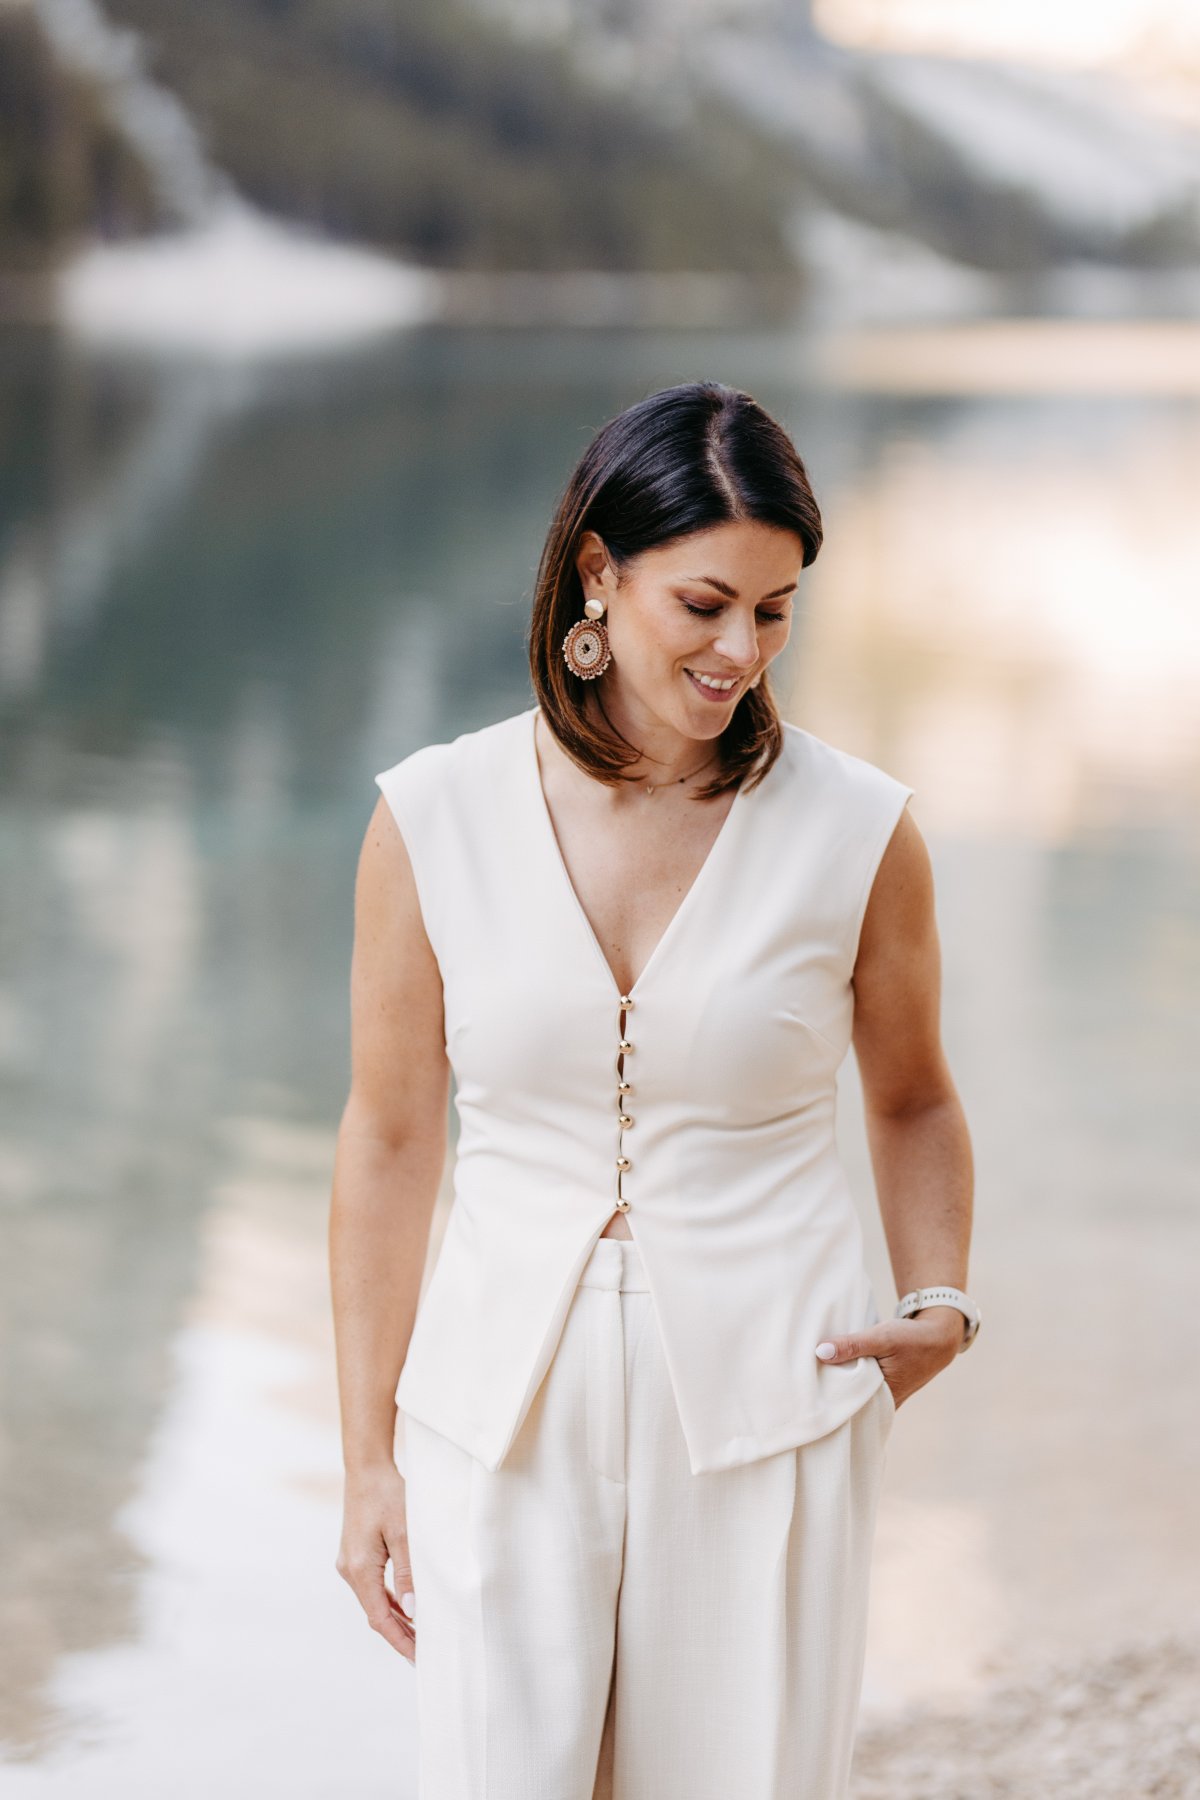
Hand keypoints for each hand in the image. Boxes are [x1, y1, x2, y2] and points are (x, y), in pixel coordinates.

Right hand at [335, 1461, 416, 1662]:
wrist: (366, 1467)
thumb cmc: (387, 1494)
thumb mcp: (404, 1532)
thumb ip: (408, 1573)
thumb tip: (414, 1613)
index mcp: (359, 1569)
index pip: (380, 1618)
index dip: (400, 1641)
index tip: (419, 1659)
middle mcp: (349, 1570)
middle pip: (376, 1613)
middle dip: (400, 1634)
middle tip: (426, 1653)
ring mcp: (350, 1563)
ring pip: (375, 1601)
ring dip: (396, 1618)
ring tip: (421, 1635)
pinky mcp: (355, 1555)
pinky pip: (374, 1587)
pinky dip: (391, 1600)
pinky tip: (408, 1608)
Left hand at [814, 1305, 963, 1408]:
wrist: (939, 1336)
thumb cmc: (913, 1339)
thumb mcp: (882, 1338)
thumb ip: (853, 1345)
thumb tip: (820, 1352)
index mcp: (884, 1399)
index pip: (848, 1409)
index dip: (827, 1402)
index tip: (805, 1395)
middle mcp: (883, 1403)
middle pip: (849, 1403)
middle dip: (829, 1394)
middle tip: (802, 1387)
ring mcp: (883, 1395)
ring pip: (854, 1393)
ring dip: (838, 1384)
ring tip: (811, 1378)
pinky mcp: (882, 1385)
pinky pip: (860, 1385)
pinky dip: (848, 1377)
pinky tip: (831, 1369)